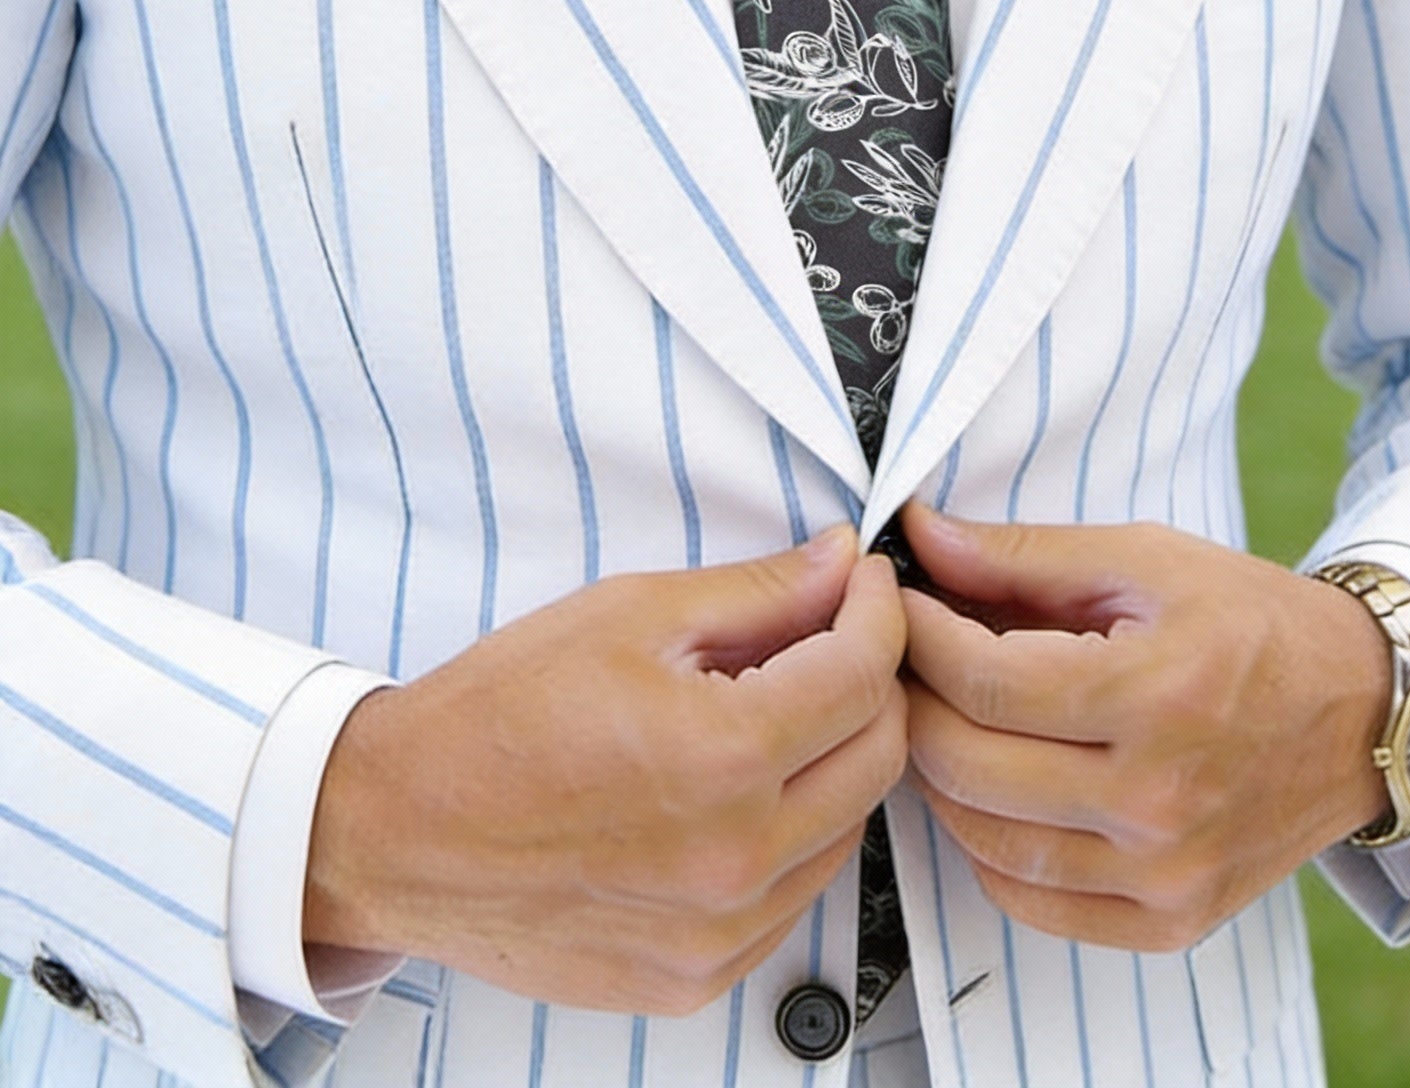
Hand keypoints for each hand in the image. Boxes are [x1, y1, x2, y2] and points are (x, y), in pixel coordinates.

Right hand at [304, 530, 905, 1015]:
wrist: (396, 831)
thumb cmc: (495, 720)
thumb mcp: (630, 615)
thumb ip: (758, 592)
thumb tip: (839, 564)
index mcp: (722, 757)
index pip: (866, 671)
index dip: (878, 608)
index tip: (864, 583)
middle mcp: (733, 858)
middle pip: (881, 752)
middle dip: (873, 678)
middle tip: (833, 636)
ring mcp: (718, 932)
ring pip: (849, 826)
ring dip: (836, 758)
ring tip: (774, 712)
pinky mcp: (695, 977)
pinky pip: (795, 896)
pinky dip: (792, 834)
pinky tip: (740, 791)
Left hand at [899, 504, 1389, 952]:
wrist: (1365, 711)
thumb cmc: (1254, 623)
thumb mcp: (1147, 559)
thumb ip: (1025, 555)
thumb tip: (922, 537)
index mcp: (1158, 693)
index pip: (983, 682)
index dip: (919, 638)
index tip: (900, 605)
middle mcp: (1160, 798)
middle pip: (968, 766)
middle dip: (915, 702)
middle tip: (909, 660)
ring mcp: (1165, 872)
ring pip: (985, 840)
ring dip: (942, 776)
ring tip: (950, 718)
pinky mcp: (1170, 921)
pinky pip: (1032, 900)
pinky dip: (990, 847)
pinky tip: (996, 791)